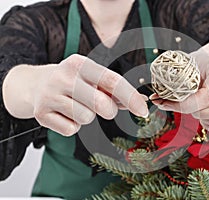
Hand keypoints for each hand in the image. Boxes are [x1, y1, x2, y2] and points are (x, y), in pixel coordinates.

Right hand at [3, 54, 148, 135]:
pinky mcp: (40, 113)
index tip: (144, 111)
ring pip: (86, 118)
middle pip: (102, 104)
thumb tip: (141, 102)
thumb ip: (115, 90)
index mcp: (81, 64)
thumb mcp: (92, 78)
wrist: (35, 84)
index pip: (112, 80)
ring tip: (76, 105)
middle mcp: (64, 76)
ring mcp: (50, 94)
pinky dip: (72, 125)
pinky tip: (63, 114)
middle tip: (101, 106)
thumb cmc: (73, 82)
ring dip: (87, 116)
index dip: (131, 97)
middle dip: (108, 110)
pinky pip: (71, 130)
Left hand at [152, 24, 208, 134]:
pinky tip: (201, 112)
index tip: (167, 103)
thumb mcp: (186, 63)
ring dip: (203, 118)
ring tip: (193, 106)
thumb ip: (173, 81)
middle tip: (183, 106)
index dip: (186, 104)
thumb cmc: (201, 61)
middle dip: (198, 113)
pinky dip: (208, 123)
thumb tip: (155, 99)